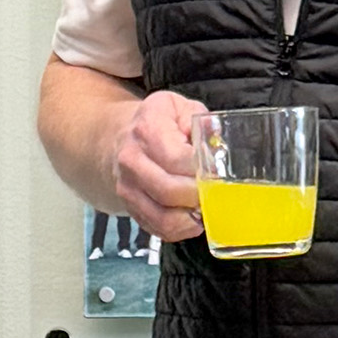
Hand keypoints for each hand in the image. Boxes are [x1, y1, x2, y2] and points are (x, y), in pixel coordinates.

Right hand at [113, 89, 208, 240]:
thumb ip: (203, 122)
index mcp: (147, 128)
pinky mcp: (130, 207)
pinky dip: (180, 229)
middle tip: (215, 191)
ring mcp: (127, 186)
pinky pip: (158, 228)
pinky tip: (191, 216)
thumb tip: (217, 146)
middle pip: (169, 190)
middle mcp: (131, 159)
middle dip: (199, 196)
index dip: (202, 169)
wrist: (120, 139)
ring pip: (163, 217)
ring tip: (205, 207)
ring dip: (191, 218)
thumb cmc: (159, 123)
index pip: (178, 158)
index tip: (216, 170)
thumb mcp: (180, 108)